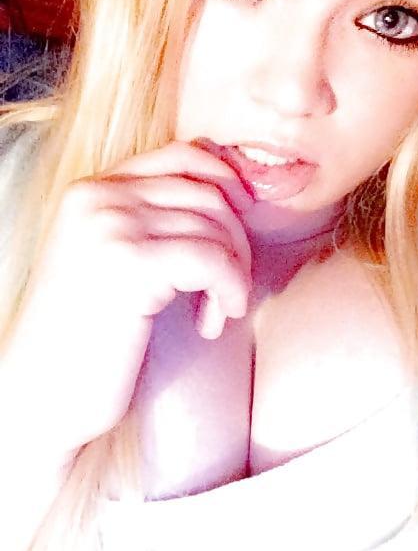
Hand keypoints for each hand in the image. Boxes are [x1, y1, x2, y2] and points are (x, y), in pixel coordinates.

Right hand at [2, 140, 252, 457]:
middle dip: (236, 242)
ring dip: (232, 274)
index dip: (227, 184)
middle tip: (227, 291)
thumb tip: (229, 200)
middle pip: (208, 192)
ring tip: (213, 314)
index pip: (180, 156)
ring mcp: (111, 226)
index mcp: (90, 191)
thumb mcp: (111, 263)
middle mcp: (98, 197)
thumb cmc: (83, 340)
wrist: (41, 394)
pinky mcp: (129, 263)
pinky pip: (213, 259)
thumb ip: (149, 224)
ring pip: (216, 226)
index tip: (243, 225)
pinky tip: (211, 323)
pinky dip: (229, 289)